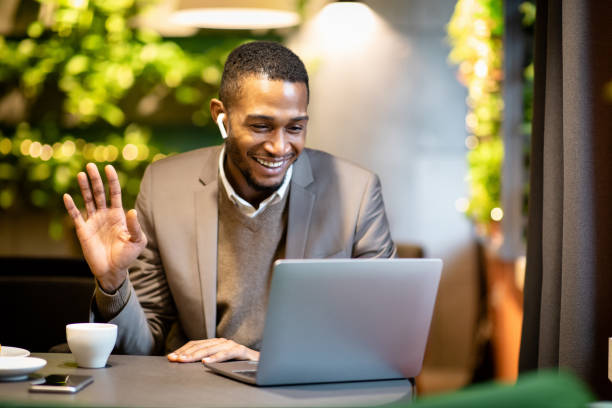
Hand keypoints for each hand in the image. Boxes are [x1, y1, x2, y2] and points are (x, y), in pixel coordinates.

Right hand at [63, 163, 146, 291]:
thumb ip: (135, 226)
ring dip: (84, 187)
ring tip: (81, 174)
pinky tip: (67, 196)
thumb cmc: (127, 256)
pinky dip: (71, 206)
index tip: (109, 167)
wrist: (113, 270)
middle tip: (90, 165)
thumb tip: (131, 210)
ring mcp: (93, 221)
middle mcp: (105, 215)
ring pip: (88, 200)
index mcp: (119, 215)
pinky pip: (76, 215)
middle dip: (96, 179)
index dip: (112, 181)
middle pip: (99, 193)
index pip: (114, 193)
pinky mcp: (83, 230)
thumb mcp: (137, 241)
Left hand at [167, 338, 259, 363]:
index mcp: (216, 344)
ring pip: (211, 348)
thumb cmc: (240, 365)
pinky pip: (228, 354)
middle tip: (175, 359)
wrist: (263, 365)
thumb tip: (187, 364)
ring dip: (197, 355)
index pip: (196, 344)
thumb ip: (208, 360)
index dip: (183, 350)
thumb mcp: (221, 363)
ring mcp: (232, 345)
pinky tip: (207, 362)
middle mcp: (223, 342)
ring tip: (185, 360)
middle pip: (201, 345)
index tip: (171, 357)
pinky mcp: (242, 351)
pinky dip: (217, 358)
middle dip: (186, 353)